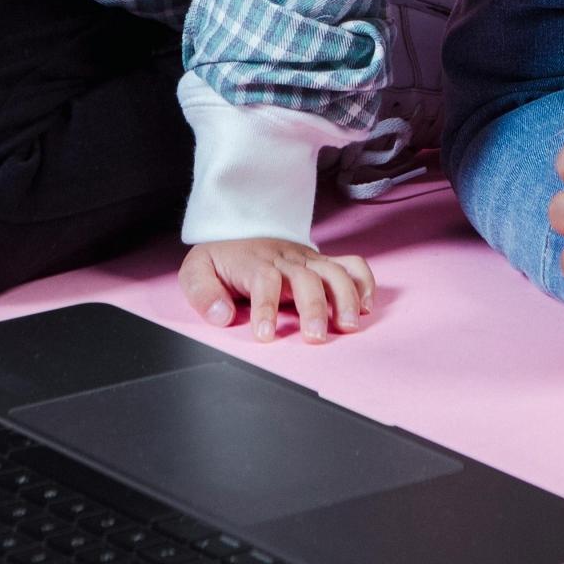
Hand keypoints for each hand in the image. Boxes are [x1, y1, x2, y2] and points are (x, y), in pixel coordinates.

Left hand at [179, 240, 374, 343]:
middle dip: (314, 308)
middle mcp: (286, 260)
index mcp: (254, 263)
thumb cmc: (222, 258)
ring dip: (346, 298)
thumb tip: (221, 316)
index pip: (265, 280)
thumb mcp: (197, 271)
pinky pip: (352, 264)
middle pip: (307, 278)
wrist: (240, 226)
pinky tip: (366, 306)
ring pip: (334, 271)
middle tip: (315, 337)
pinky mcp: (324, 262)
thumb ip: (203, 293)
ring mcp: (309, 259)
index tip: (265, 335)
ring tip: (348, 326)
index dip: (266, 307)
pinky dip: (365, 283)